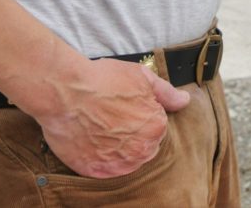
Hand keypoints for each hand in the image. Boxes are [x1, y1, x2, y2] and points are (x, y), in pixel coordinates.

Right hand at [37, 59, 189, 177]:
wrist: (66, 92)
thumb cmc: (104, 80)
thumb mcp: (143, 78)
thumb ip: (167, 93)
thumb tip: (184, 101)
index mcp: (156, 127)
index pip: (157, 127)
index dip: (143, 115)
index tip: (127, 106)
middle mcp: (140, 150)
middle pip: (145, 146)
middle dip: (134, 133)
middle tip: (114, 116)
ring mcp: (117, 164)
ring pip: (127, 160)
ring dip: (120, 148)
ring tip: (103, 128)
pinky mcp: (95, 172)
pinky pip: (106, 170)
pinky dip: (102, 158)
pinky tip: (94, 140)